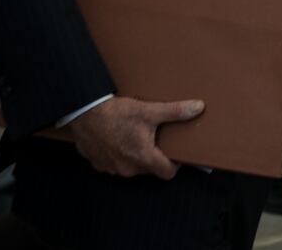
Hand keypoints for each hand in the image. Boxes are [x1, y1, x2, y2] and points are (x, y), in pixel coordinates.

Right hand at [64, 96, 202, 179]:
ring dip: (136, 156)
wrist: (83, 112)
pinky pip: (115, 164)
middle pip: (150, 169)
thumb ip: (176, 111)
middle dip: (155, 156)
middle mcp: (127, 168)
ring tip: (136, 136)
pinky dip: (119, 154)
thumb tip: (198, 107)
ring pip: (132, 167)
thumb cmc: (116, 113)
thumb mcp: (149, 110)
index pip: (167, 173)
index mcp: (142, 158)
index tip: (176, 153)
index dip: (175, 164)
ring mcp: (110, 168)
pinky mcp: (98, 164)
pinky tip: (119, 139)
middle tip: (156, 138)